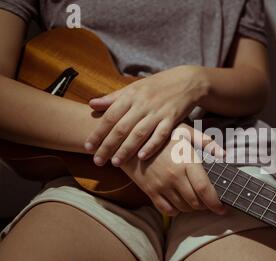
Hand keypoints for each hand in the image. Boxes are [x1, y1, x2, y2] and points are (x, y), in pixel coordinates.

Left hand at [84, 65, 209, 166]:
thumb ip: (113, 98)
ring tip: (116, 163)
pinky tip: (142, 157)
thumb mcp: (134, 88)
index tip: (88, 146)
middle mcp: (143, 104)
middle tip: (98, 161)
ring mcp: (158, 111)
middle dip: (108, 145)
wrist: (186, 81)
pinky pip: (161, 134)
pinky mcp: (172, 118)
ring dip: (127, 149)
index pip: (110, 116)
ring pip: (139, 132)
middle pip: (122, 127)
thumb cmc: (157, 86)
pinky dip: (152, 145)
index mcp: (130, 95)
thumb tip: (91, 104)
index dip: (98, 132)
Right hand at [121, 123, 225, 215]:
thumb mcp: (184, 132)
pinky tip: (180, 203)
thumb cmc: (162, 135)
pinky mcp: (151, 192)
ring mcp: (161, 186)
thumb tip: (223, 154)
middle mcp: (174, 177)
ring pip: (183, 207)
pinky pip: (168, 210)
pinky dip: (177, 210)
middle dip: (206, 205)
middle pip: (195, 202)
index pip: (204, 188)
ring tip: (196, 200)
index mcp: (186, 162)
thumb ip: (206, 142)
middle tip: (209, 201)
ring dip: (193, 207)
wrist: (130, 141)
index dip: (216, 202)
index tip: (223, 208)